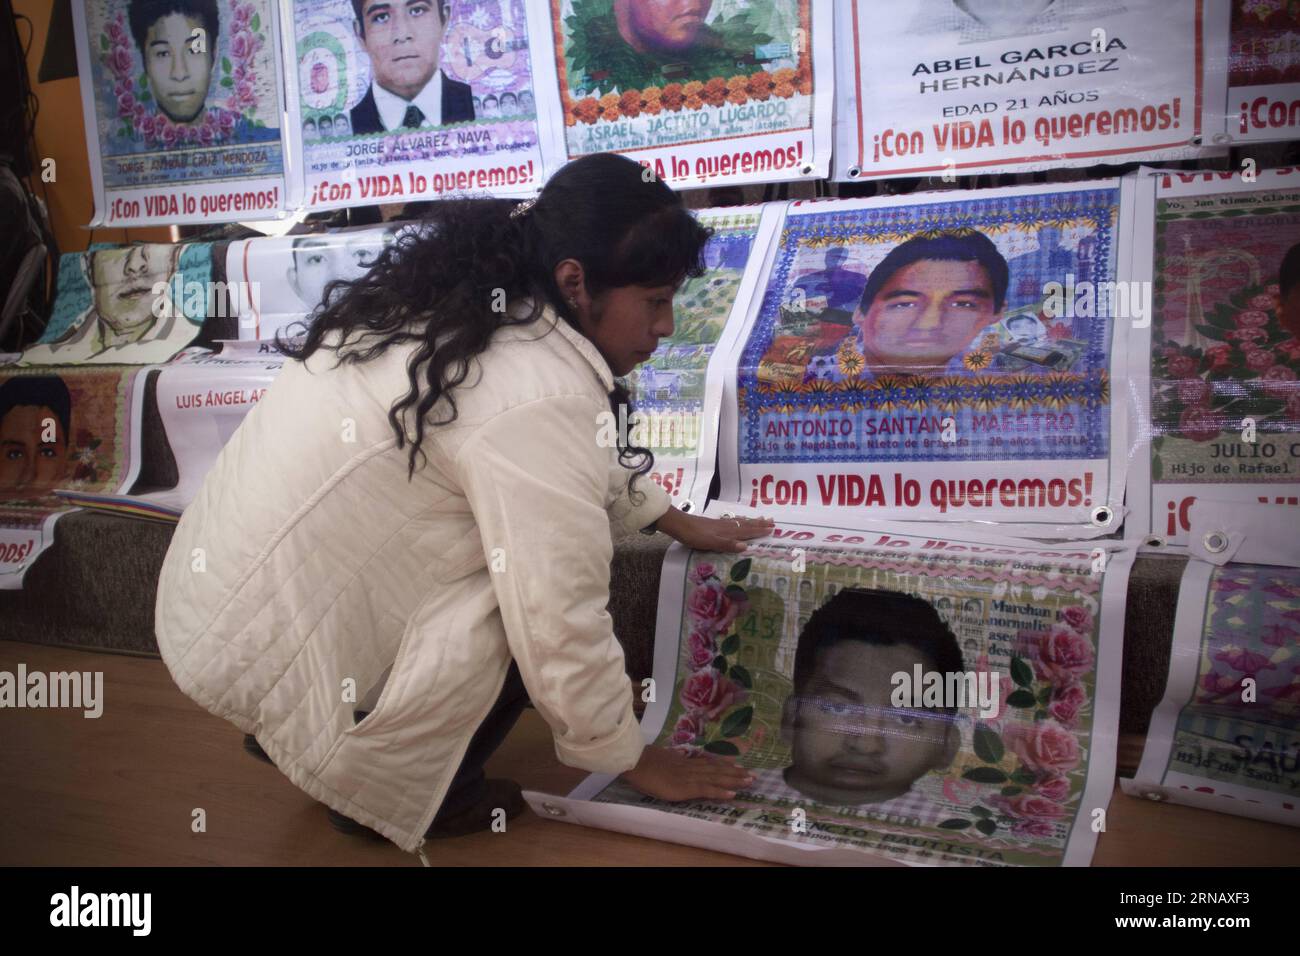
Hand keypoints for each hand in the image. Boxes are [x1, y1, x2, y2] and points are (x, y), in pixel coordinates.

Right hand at [621, 745, 754, 801]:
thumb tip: (676, 763)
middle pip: (717, 769)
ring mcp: (690, 777)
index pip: (709, 763)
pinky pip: (707, 790)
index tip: (738, 765)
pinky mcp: (686, 788)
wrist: (636, 761)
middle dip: (736, 772)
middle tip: (753, 774)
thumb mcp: (662, 759)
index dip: (724, 764)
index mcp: (685, 762)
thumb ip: (672, 762)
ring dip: (734, 780)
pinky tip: (732, 795)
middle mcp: (691, 768)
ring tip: (749, 781)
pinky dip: (721, 792)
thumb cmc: (643, 762)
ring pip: (717, 778)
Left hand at [654, 507, 773, 552]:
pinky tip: (739, 521)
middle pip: (746, 525)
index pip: (747, 532)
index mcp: (728, 532)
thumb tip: (745, 546)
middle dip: (759, 524)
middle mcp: (727, 527)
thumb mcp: (710, 543)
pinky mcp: (714, 524)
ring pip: (740, 522)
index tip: (772, 529)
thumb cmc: (694, 536)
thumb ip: (727, 545)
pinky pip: (733, 522)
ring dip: (752, 522)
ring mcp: (720, 524)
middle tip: (772, 521)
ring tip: (762, 519)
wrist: (679, 525)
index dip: (759, 531)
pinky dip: (740, 521)